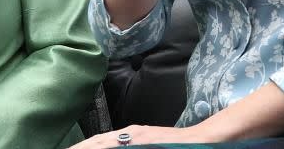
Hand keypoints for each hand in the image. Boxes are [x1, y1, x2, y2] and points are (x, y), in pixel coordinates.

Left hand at [68, 124, 204, 147]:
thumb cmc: (177, 146)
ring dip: (88, 148)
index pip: (99, 143)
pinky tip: (98, 148)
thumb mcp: (150, 145)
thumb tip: (118, 145)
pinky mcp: (144, 141)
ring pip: (104, 143)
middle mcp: (131, 134)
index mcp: (130, 137)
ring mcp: (137, 138)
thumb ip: (135, 145)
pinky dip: (104, 147)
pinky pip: (118, 146)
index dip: (82, 148)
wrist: (201, 140)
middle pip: (97, 142)